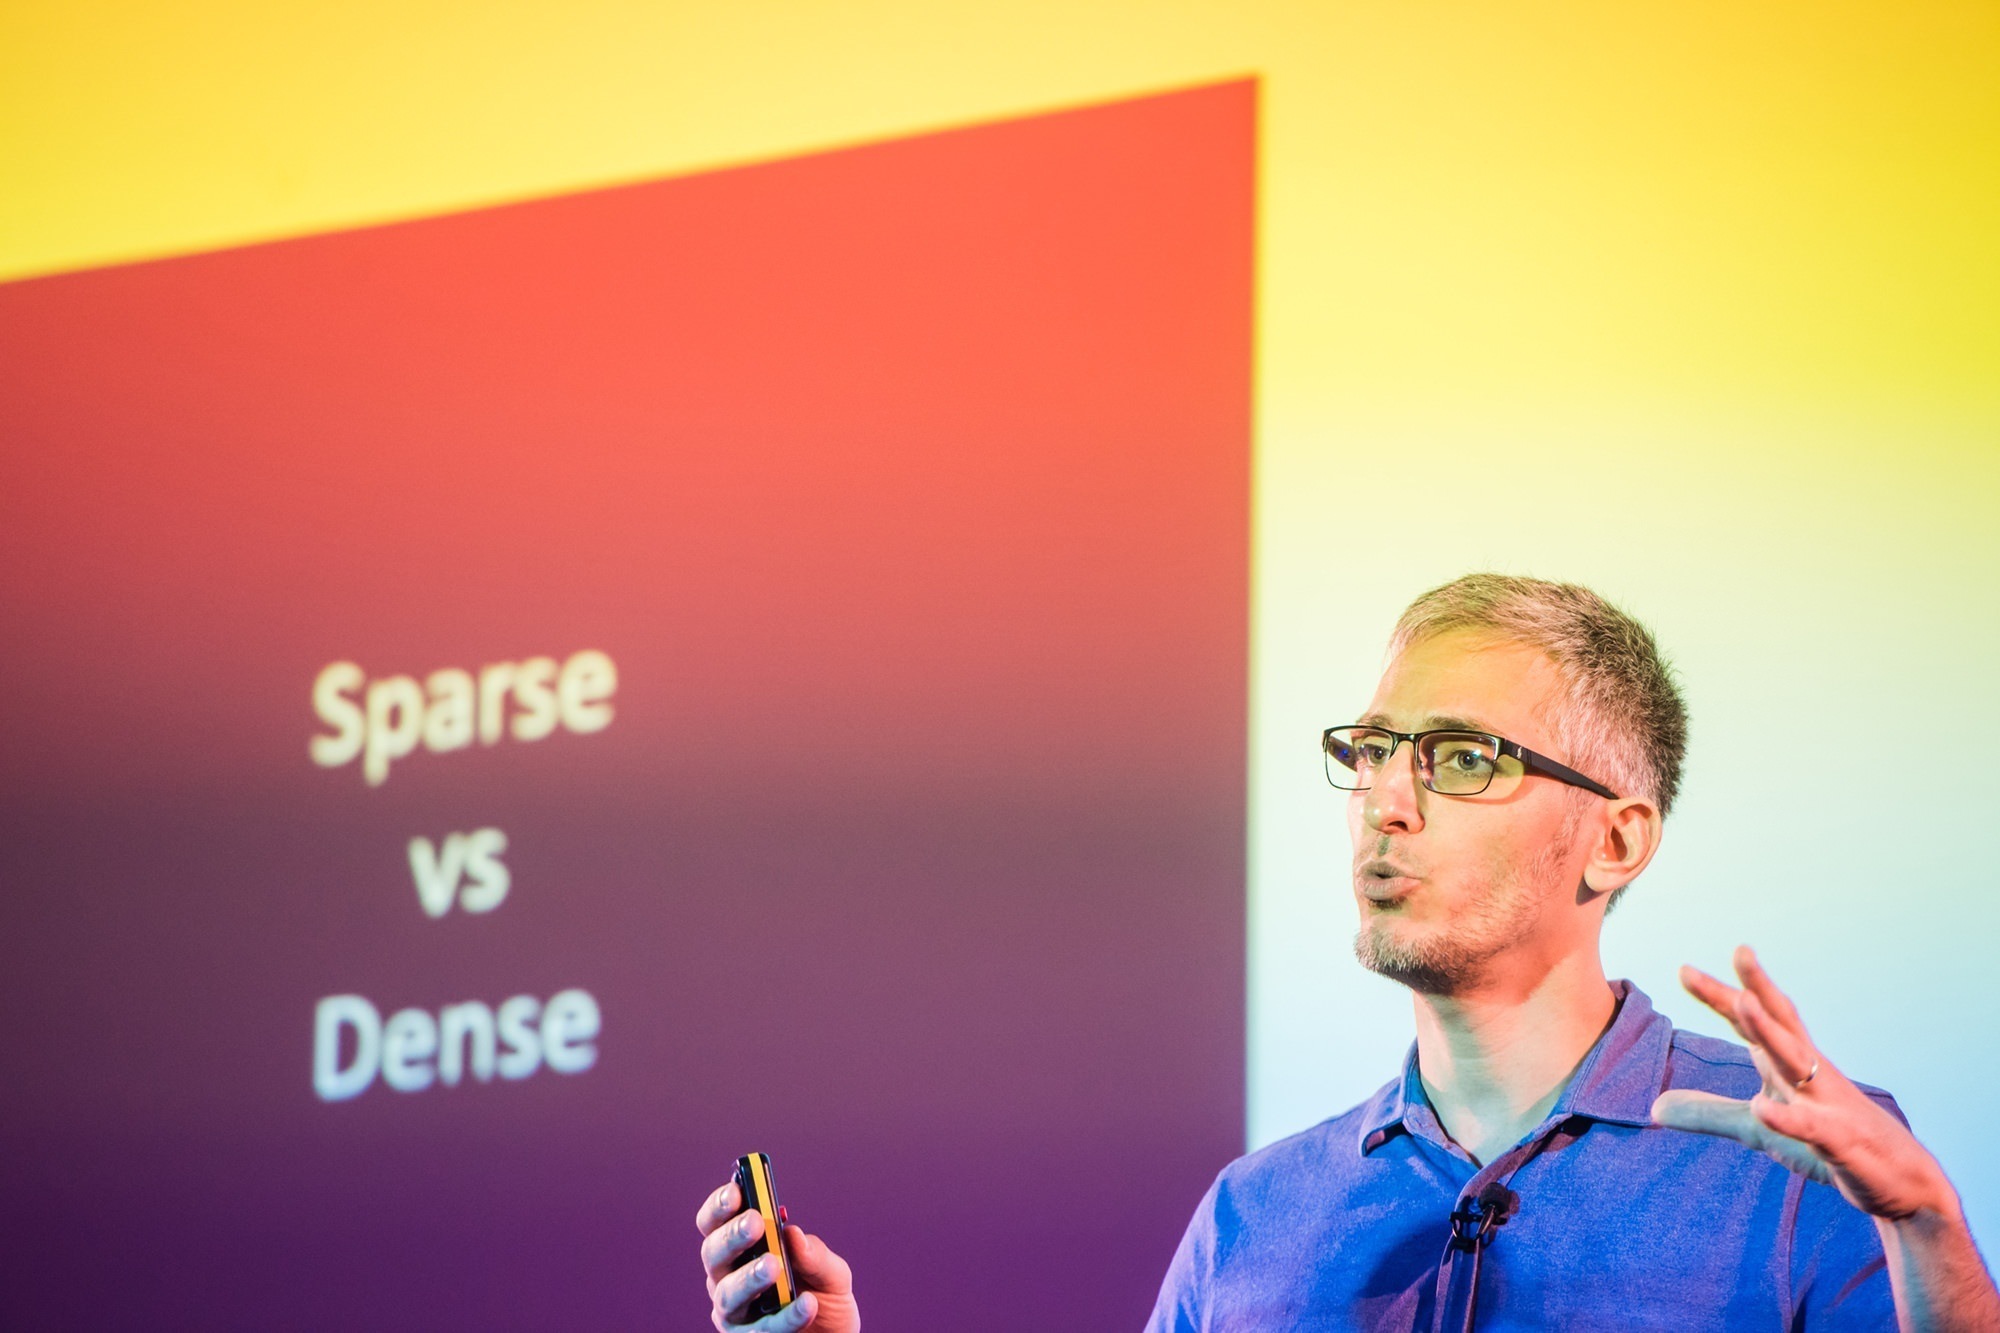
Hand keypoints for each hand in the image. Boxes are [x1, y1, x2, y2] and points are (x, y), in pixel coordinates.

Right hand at [695, 1178, 860, 1332]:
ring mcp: (734, 1314)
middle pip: (713, 1255)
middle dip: (731, 1236)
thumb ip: (815, 1254)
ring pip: (728, 1295)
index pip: (715, 1224)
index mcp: (740, 1251)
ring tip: (774, 1264)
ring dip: (749, 1277)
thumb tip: (793, 1234)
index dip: (720, 1206)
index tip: (736, 1190)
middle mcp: (727, 1279)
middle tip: (754, 1223)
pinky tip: (807, 1304)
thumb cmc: (825, 1297)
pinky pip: (761, 1330)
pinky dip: (785, 1317)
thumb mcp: (831, 1272)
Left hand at [1649, 945, 1954, 1221]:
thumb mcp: (1759, 1129)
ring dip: (1770, 1032)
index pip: (1755, 1023)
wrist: (1904, 1184)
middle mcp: (1810, 1076)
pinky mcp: (1842, 1144)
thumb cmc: (1831, 1143)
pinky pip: (1813, 1128)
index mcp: (1790, 1067)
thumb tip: (1654, 1106)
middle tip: (1740, 951)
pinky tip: (1765, 1110)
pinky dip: (1788, 1119)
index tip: (1685, 968)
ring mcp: (1828, 1105)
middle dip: (1756, 990)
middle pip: (1780, 1025)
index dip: (1724, 995)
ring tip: (1743, 1004)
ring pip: (1796, 1062)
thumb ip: (1709, 1113)